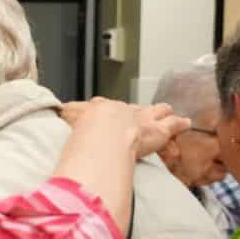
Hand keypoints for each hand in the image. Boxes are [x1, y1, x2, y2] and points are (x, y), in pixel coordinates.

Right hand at [61, 99, 189, 158]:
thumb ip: (61, 115)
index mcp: (100, 108)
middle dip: (136, 110)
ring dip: (161, 111)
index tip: (103, 111)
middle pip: (132, 107)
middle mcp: (123, 109)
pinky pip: (172, 124)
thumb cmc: (84, 128)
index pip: (103, 106)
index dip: (104, 110)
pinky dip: (179, 123)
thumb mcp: (66, 119)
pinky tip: (185, 122)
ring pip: (155, 110)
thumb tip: (53, 112)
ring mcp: (143, 118)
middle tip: (140, 112)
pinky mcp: (159, 130)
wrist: (104, 131)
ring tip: (166, 110)